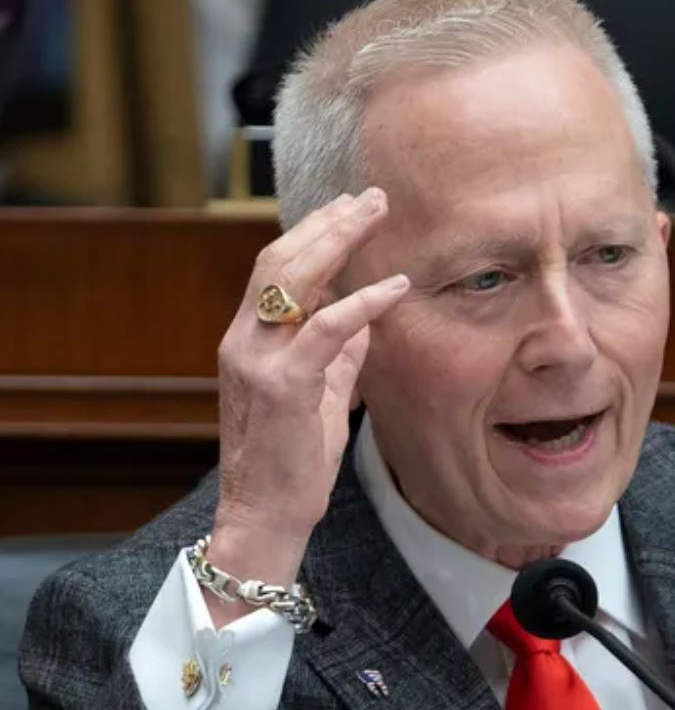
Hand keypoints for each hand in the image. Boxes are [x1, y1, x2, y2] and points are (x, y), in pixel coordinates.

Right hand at [206, 189, 408, 623]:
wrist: (265, 514)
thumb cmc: (294, 459)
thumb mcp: (320, 394)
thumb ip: (338, 354)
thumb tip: (365, 315)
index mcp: (248, 340)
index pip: (276, 268)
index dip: (313, 231)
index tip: (350, 206)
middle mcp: (244, 341)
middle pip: (281, 259)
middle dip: (327, 222)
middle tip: (371, 195)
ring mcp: (257, 361)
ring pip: (293, 280)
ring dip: (339, 242)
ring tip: (376, 215)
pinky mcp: (282, 386)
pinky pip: (326, 331)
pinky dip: (362, 303)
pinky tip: (395, 286)